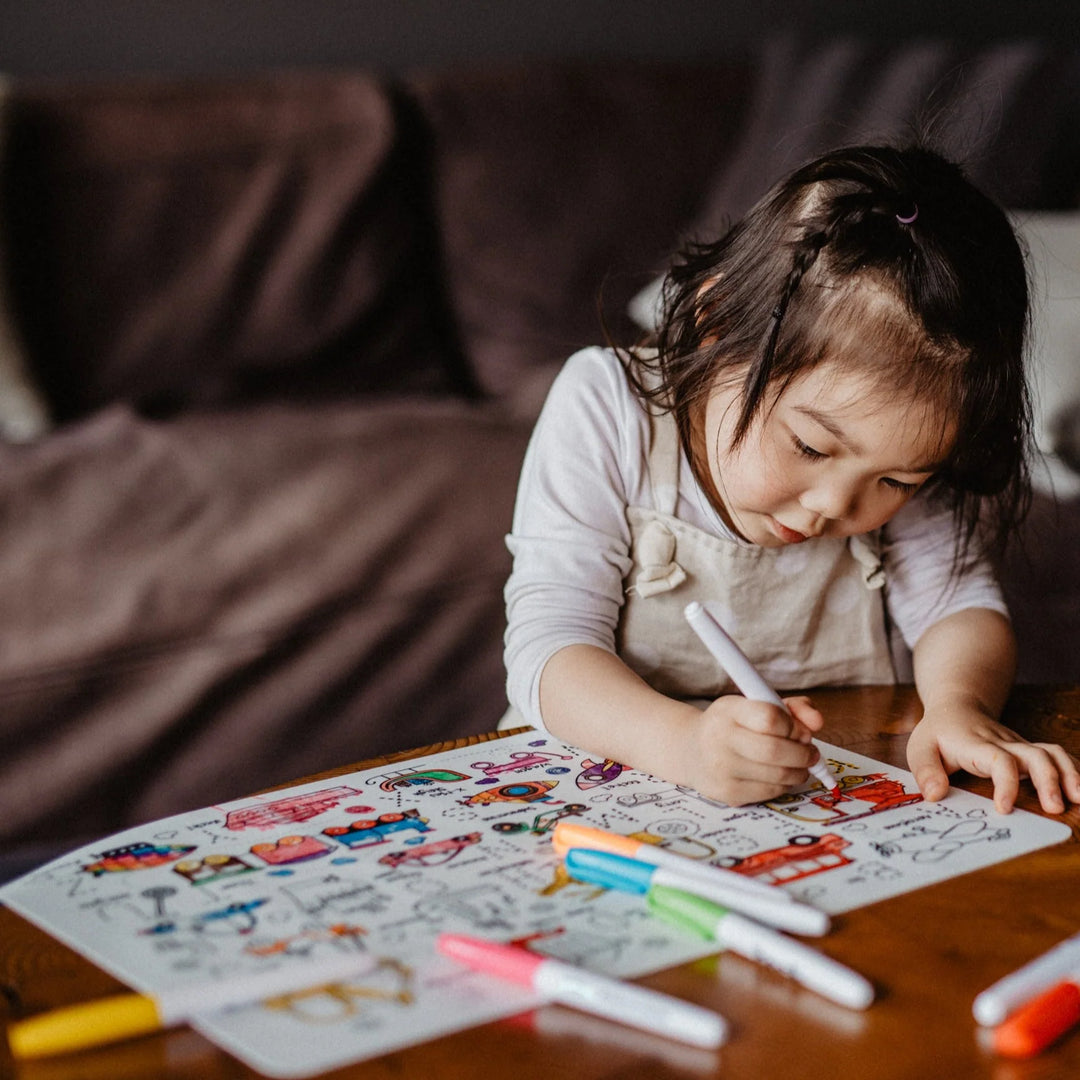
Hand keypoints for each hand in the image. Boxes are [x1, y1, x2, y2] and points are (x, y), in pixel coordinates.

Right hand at [685, 694, 824, 805]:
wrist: (692, 751)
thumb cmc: (733, 726)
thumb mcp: (756, 706)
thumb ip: (792, 708)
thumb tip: (817, 722)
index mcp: (728, 710)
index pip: (770, 717)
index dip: (792, 725)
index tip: (797, 729)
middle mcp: (719, 738)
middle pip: (776, 750)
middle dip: (803, 753)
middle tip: (810, 752)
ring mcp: (721, 768)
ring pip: (778, 775)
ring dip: (799, 770)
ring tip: (798, 764)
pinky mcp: (727, 793)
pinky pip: (771, 792)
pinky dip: (784, 784)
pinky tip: (779, 776)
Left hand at [906, 701, 1079, 813]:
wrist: (958, 707)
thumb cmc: (938, 733)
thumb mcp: (919, 748)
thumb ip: (925, 771)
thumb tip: (935, 796)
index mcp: (975, 745)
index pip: (998, 760)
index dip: (1005, 784)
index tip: (1004, 808)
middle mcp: (1003, 743)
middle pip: (1035, 756)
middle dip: (1049, 781)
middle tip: (1053, 809)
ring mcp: (1019, 746)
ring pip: (1052, 753)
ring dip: (1069, 775)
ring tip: (1079, 800)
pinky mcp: (1029, 751)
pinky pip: (1057, 757)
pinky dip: (1073, 772)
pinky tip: (1079, 792)